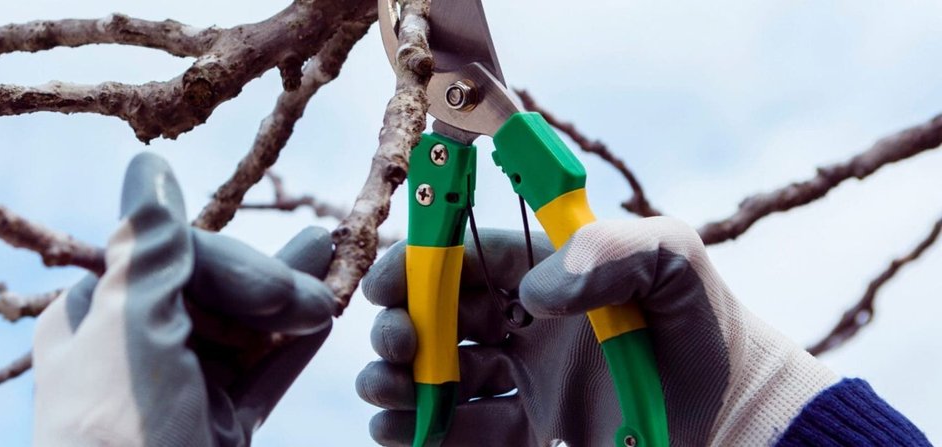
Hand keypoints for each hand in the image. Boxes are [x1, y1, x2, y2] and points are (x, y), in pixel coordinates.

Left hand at [32, 153, 335, 446]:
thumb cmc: (118, 435)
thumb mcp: (130, 329)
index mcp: (89, 321)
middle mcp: (129, 353)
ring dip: (288, 301)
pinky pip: (257, 380)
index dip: (229, 262)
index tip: (277, 286)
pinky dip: (290, 352)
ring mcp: (175, 396)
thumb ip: (148, 247)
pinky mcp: (212, 434)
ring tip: (337, 260)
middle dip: (267, 281)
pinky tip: (327, 321)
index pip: (167, 257)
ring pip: (240, 332)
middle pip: (209, 290)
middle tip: (320, 290)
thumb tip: (147, 167)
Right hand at [357, 217, 837, 445]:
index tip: (389, 285)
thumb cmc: (707, 326)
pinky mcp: (531, 433)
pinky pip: (463, 432)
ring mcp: (524, 381)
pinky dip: (422, 433)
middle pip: (437, 318)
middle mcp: (525, 324)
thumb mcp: (673, 261)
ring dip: (400, 383)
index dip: (418, 266)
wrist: (741, 416)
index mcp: (546, 273)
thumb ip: (611, 249)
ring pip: (438, 377)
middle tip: (396, 347)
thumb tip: (533, 293)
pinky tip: (403, 431)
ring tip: (387, 394)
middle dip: (401, 328)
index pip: (463, 258)